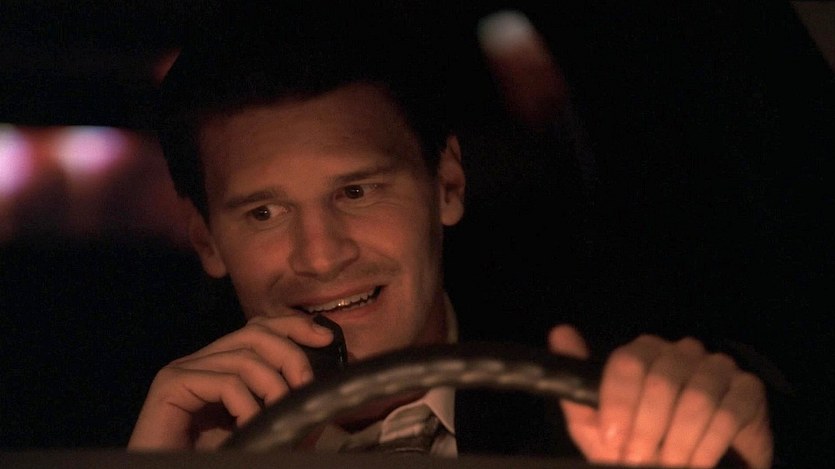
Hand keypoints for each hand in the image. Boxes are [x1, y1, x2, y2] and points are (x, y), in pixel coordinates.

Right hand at [128, 314, 333, 449]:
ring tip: (281, 418)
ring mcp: (183, 371)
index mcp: (221, 367)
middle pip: (255, 333)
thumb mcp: (259, 431)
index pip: (259, 329)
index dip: (293, 326)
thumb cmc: (213, 457)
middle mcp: (200, 362)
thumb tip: (321, 399)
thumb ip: (283, 412)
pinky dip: (248, 406)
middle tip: (306, 389)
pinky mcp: (170, 386)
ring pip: (244, 357)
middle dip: (291, 355)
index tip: (326, 337)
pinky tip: (250, 427)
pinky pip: (226, 382)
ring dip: (274, 388)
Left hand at [549, 324, 772, 467]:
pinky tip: (699, 464)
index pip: (627, 363)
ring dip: (678, 442)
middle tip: (639, 462)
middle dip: (647, 430)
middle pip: (661, 380)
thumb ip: (578, 391)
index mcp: (643, 354)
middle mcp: (680, 352)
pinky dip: (709, 444)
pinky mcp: (747, 390)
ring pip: (695, 397)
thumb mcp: (599, 429)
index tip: (612, 441)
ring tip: (670, 467)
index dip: (618, 404)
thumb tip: (560, 333)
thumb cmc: (640, 447)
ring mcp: (716, 367)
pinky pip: (728, 413)